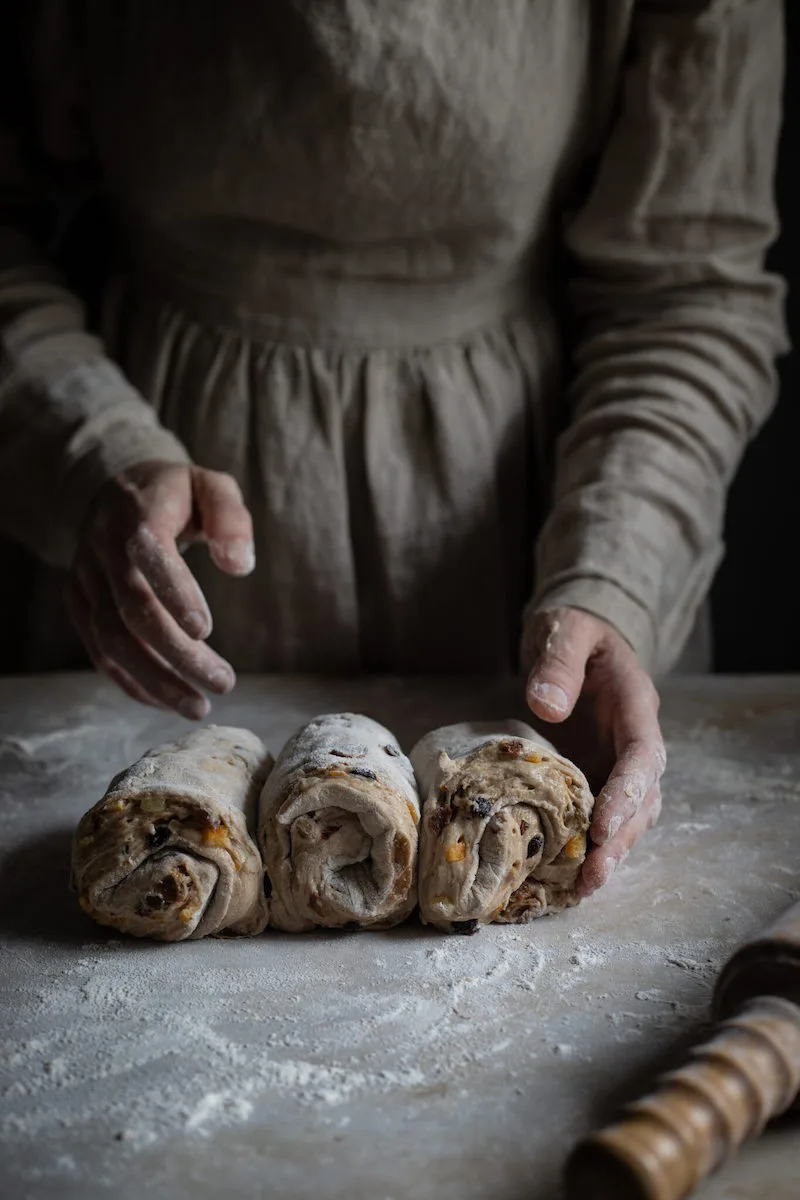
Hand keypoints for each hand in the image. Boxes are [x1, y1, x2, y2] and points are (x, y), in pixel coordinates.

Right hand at [65, 462, 254, 718]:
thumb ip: (231, 519)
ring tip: (198, 706)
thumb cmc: (178, 494)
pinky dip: (132, 680)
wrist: (118, 488)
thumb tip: (239, 565)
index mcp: (138, 510)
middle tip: (223, 683)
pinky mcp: (78, 600)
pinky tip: (167, 699)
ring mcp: (85, 575)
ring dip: (155, 679)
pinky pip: (99, 650)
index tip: (204, 630)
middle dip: (177, 652)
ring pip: (111, 638)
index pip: (148, 550)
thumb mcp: (213, 487)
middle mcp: (103, 545)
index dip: (173, 590)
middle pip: (132, 608)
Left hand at [521, 606, 665, 896]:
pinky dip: (587, 845)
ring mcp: (616, 763)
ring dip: (608, 853)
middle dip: (619, 841)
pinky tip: (562, 873)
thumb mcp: (565, 630)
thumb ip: (558, 663)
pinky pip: (598, 816)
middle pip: (641, 800)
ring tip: (579, 888)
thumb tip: (548, 706)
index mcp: (635, 708)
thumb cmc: (572, 630)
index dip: (626, 795)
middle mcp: (633, 743)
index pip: (642, 758)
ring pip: (627, 818)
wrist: (572, 637)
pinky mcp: (595, 776)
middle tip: (591, 876)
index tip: (603, 827)